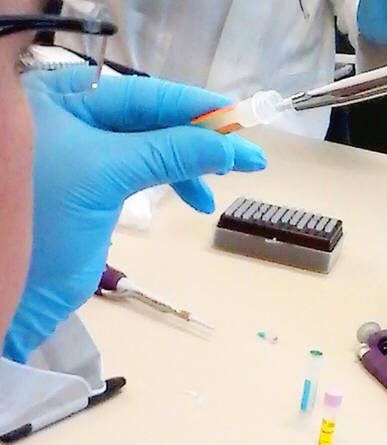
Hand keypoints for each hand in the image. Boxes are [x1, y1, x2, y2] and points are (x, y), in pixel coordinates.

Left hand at [3, 69, 265, 362]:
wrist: (19, 288)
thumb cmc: (47, 221)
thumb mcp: (106, 175)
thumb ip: (168, 153)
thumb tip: (228, 147)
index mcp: (65, 99)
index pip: (143, 94)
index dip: (195, 107)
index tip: (239, 119)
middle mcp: (77, 115)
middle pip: (154, 118)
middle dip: (201, 139)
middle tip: (246, 159)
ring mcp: (91, 149)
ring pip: (157, 145)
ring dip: (193, 165)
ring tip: (224, 186)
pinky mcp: (103, 180)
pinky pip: (150, 168)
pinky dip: (178, 181)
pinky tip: (198, 199)